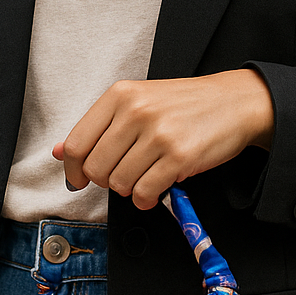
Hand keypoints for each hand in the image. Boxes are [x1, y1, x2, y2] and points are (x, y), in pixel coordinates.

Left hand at [52, 69, 273, 210]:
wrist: (236, 102)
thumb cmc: (186, 105)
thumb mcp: (139, 102)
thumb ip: (99, 127)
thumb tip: (60, 152)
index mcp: (121, 95)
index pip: (76, 144)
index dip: (74, 170)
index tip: (81, 179)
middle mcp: (136, 111)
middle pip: (95, 168)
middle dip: (107, 181)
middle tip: (125, 174)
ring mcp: (158, 134)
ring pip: (119, 183)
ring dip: (130, 190)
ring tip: (146, 177)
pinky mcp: (179, 156)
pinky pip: (145, 193)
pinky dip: (146, 199)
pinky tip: (156, 189)